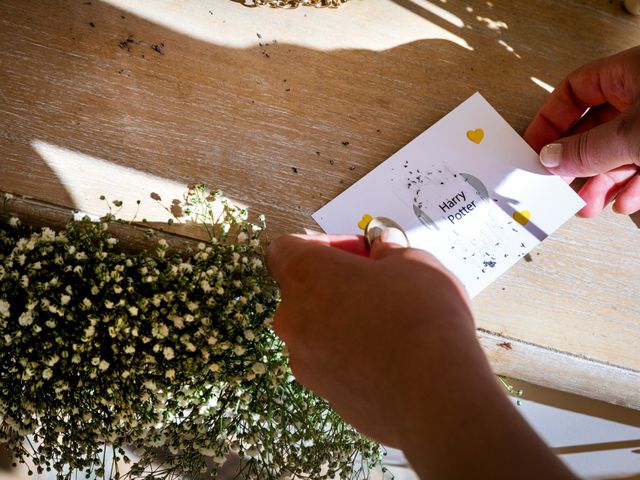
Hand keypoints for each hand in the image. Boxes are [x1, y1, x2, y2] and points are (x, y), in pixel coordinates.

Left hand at [266, 232, 474, 446]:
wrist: (435, 393)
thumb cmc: (420, 316)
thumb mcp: (411, 262)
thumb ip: (388, 252)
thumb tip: (383, 251)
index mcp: (305, 277)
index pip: (286, 249)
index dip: (321, 244)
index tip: (356, 251)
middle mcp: (293, 320)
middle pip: (304, 292)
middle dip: (338, 284)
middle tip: (379, 284)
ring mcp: (306, 363)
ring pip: (318, 331)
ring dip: (346, 321)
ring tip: (392, 323)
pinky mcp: (327, 396)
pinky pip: (335, 365)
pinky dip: (355, 356)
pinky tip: (393, 355)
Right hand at [524, 46, 639, 216]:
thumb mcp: (634, 133)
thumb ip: (590, 148)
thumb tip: (552, 158)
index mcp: (632, 73)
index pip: (576, 90)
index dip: (551, 119)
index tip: (534, 148)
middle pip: (594, 129)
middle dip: (576, 163)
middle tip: (557, 183)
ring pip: (617, 154)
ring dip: (600, 183)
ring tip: (586, 205)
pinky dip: (631, 187)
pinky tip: (622, 202)